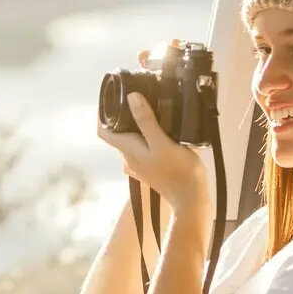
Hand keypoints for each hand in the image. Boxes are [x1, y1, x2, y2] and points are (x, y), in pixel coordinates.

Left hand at [97, 90, 207, 210]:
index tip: (110, 98)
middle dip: (121, 114)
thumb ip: (146, 121)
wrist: (191, 197)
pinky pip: (143, 144)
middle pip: (117, 133)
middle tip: (134, 95)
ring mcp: (141, 163)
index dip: (101, 114)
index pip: (103, 131)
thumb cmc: (178, 171)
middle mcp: (130, 157)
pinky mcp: (152, 166)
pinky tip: (161, 126)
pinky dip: (146, 132)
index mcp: (128, 150)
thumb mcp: (162, 143)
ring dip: (135, 123)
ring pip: (131, 138)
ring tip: (149, 106)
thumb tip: (131, 97)